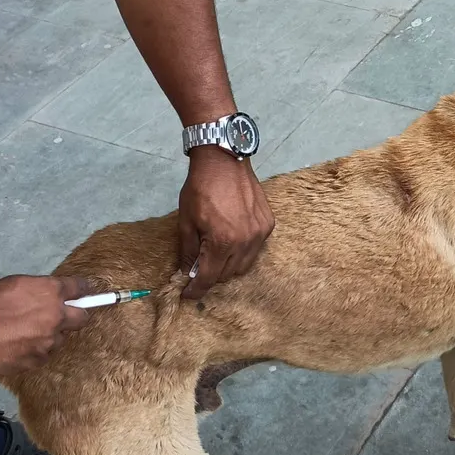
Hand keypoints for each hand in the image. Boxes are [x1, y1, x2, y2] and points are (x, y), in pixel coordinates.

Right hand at [0, 274, 96, 372]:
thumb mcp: (19, 284)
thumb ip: (40, 291)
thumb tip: (48, 297)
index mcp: (52, 293)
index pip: (81, 288)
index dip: (84, 290)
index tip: (85, 292)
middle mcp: (57, 317)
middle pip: (82, 318)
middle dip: (75, 317)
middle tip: (61, 317)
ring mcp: (48, 342)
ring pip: (59, 340)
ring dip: (49, 336)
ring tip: (25, 333)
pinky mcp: (37, 361)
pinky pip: (42, 355)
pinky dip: (34, 351)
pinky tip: (17, 346)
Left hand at [178, 146, 274, 297]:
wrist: (224, 160)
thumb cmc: (200, 188)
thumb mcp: (186, 220)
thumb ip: (188, 251)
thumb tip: (187, 272)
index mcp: (222, 242)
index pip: (208, 277)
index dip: (196, 289)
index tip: (188, 295)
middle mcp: (245, 242)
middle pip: (227, 274)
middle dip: (211, 275)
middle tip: (199, 268)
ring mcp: (259, 233)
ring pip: (244, 265)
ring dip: (229, 266)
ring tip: (216, 255)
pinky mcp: (268, 224)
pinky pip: (255, 248)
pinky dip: (243, 251)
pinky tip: (232, 240)